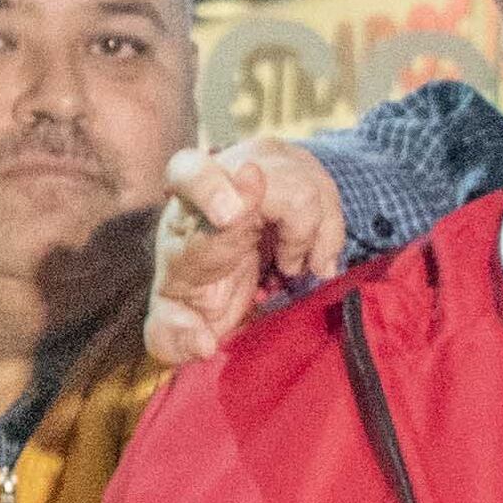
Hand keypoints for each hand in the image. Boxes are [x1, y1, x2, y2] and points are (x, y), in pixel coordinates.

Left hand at [144, 139, 350, 364]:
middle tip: (288, 271)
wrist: (230, 252)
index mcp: (184, 207)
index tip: (228, 217)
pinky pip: (330, 194)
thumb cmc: (200, 285)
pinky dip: (330, 234)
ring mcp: (264, 160)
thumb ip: (173, 335)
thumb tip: (203, 343)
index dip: (211, 191)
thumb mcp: (176, 314)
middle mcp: (222, 170)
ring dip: (314, 238)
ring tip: (295, 265)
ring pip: (309, 188)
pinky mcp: (297, 163)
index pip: (192, 177)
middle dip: (295, 232)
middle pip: (268, 172)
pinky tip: (312, 254)